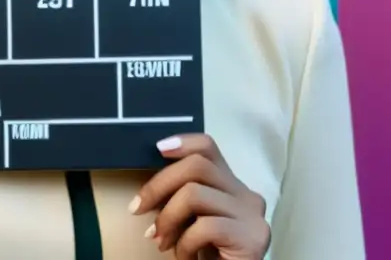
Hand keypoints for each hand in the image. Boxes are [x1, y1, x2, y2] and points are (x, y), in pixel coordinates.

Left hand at [130, 133, 269, 259]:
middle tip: (137, 208)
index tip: (157, 149)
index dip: (182, 142)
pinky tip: (183, 257)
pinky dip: (184, 244)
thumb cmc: (208, 258)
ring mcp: (253, 216)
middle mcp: (248, 196)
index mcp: (233, 188)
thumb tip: (151, 185)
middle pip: (197, 165)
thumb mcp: (191, 221)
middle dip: (159, 185)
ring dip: (167, 218)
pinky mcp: (252, 238)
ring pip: (194, 193)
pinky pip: (205, 227)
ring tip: (160, 241)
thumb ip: (183, 199)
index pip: (209, 147)